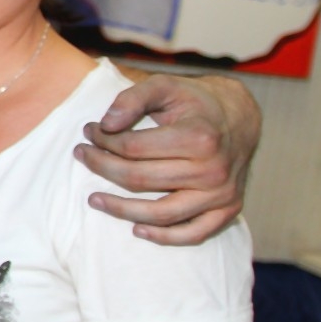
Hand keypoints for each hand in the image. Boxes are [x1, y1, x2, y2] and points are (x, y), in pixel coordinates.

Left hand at [77, 73, 259, 245]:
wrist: (239, 117)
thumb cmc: (194, 101)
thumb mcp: (165, 85)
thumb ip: (133, 98)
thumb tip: (105, 124)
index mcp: (198, 137)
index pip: (133, 148)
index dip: (103, 140)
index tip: (89, 132)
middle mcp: (213, 169)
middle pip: (141, 179)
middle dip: (102, 167)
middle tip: (81, 155)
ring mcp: (222, 194)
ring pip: (162, 213)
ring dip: (121, 209)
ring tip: (93, 199)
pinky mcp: (229, 210)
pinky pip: (193, 234)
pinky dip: (164, 236)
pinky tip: (136, 228)